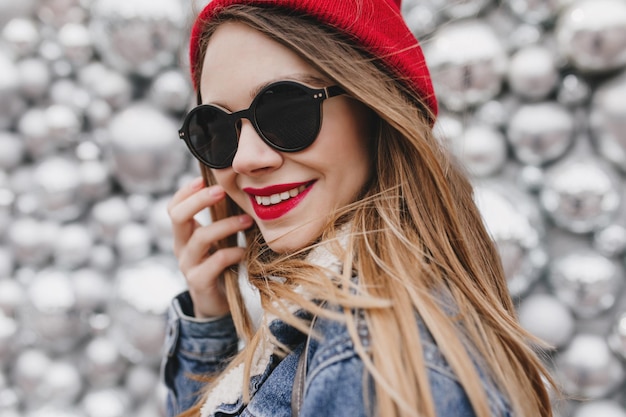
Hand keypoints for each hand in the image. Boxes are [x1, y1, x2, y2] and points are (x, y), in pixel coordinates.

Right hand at [168, 177, 253, 317]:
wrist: (214, 305)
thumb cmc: (219, 267)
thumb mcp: (216, 241)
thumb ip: (219, 221)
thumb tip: (238, 191)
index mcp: (184, 235)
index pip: (174, 207)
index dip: (186, 192)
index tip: (203, 178)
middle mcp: (181, 247)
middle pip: (178, 216)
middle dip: (199, 200)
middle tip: (222, 191)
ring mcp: (188, 265)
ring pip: (201, 238)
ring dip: (226, 225)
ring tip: (247, 220)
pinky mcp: (199, 281)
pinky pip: (215, 262)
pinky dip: (233, 253)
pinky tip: (244, 251)